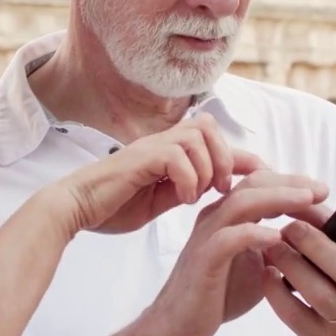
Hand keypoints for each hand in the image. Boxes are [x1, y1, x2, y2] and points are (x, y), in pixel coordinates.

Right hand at [57, 113, 264, 233]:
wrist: (73, 209)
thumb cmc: (111, 206)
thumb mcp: (159, 201)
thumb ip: (184, 189)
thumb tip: (212, 188)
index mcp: (167, 152)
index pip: (212, 139)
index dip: (240, 155)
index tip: (261, 176)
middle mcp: (160, 143)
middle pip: (208, 126)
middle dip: (225, 157)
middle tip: (222, 189)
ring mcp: (149, 147)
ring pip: (196, 137)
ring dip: (206, 168)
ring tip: (199, 195)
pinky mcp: (139, 158)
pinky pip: (176, 156)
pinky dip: (187, 178)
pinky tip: (181, 199)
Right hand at [143, 172, 329, 335]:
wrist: (180, 324)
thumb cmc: (219, 294)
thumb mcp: (257, 266)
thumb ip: (278, 249)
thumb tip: (313, 243)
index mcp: (228, 216)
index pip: (261, 184)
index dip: (292, 182)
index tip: (323, 191)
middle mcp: (216, 218)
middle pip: (253, 184)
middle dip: (290, 183)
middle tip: (322, 190)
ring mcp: (207, 237)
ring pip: (241, 203)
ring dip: (277, 198)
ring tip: (306, 201)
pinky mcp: (203, 260)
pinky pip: (227, 239)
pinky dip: (253, 234)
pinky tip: (277, 237)